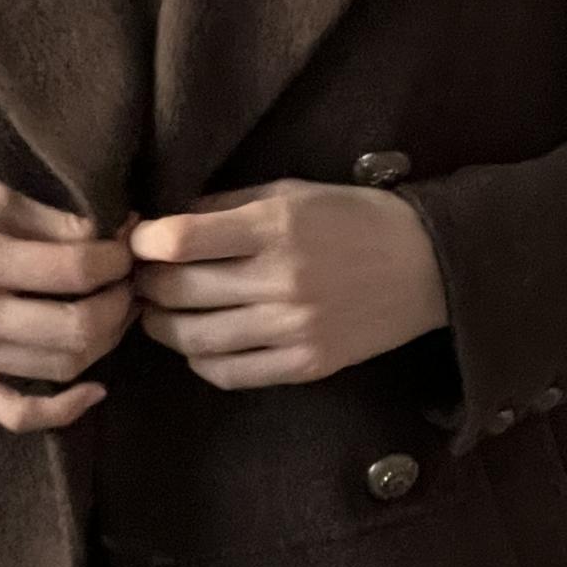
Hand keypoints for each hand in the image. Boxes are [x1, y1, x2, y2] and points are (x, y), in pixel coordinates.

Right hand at [0, 178, 138, 430]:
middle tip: (130, 283)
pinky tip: (95, 388)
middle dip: (120, 304)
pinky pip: (17, 413)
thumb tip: (115, 236)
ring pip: (60, 367)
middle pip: (78, 327)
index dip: (117, 260)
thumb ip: (52, 221)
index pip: (77, 271)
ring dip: (104, 344)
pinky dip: (64, 410)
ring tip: (113, 314)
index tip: (128, 247)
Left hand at [127, 177, 448, 388]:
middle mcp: (282, 280)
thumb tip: (160, 223)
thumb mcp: (291, 193)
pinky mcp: (306, 366)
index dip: (144, 242)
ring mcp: (294, 329)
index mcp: (276, 227)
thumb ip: (226, 206)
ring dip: (161, 325)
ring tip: (160, 311)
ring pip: (194, 338)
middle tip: (142, 277)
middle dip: (146, 283)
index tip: (139, 241)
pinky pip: (229, 373)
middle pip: (178, 291)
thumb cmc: (353, 219)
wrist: (427, 267)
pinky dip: (199, 359)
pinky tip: (199, 341)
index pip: (179, 240)